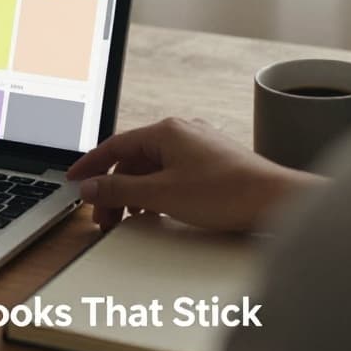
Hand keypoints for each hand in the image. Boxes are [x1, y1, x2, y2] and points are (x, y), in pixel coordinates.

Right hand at [67, 117, 317, 232]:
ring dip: (134, 193)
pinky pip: (171, 173)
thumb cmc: (227, 192)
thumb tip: (90, 187)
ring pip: (152, 168)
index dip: (90, 164)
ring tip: (128, 219)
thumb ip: (119, 190)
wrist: (277, 200)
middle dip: (113, 188)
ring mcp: (199, 146)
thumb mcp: (161, 194)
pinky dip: (156, 192)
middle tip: (103, 216)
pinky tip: (157, 211)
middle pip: (133, 159)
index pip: (114, 145)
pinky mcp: (212, 163)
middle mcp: (182, 132)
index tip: (73, 180)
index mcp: (166, 131)